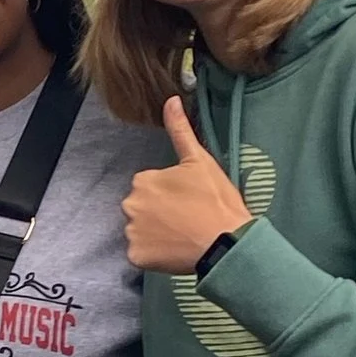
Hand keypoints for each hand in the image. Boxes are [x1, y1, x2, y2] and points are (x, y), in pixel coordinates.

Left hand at [123, 95, 254, 271]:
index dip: (169, 194)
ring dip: (156, 234)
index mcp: (143, 180)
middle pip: (141, 208)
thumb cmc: (216, 200)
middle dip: (158, 213)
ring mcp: (132, 232)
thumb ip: (180, 130)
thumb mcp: (200, 160)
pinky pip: (140, 254)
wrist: (225, 242)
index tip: (188, 200)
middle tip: (186, 219)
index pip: (149, 187)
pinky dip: (154, 255)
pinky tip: (174, 250)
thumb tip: (170, 99)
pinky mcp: (136, 256)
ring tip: (182, 235)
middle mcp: (130, 205)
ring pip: (140, 231)